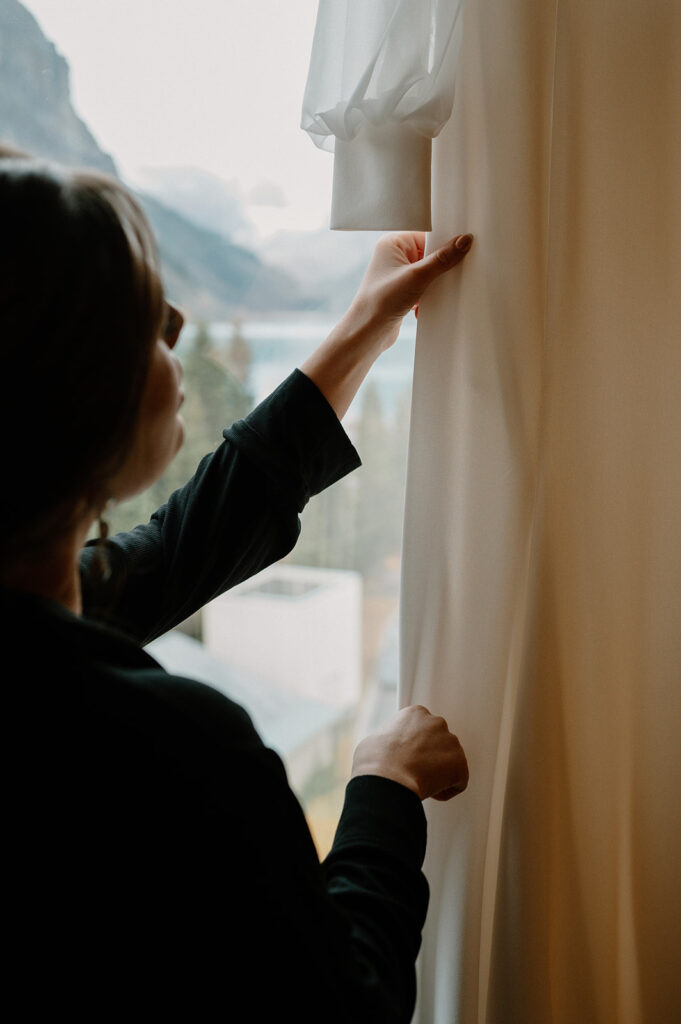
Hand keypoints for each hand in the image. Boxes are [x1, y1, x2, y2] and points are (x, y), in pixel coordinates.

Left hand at [300, 231, 472, 418]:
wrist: (367, 332)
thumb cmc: (382, 300)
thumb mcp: (418, 276)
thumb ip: (443, 258)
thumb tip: (464, 241)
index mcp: (393, 243)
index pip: (427, 235)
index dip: (444, 243)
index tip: (462, 249)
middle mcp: (393, 256)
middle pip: (429, 253)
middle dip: (440, 266)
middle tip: (452, 273)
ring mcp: (397, 274)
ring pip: (427, 272)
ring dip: (434, 283)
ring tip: (435, 292)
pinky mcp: (401, 291)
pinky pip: (423, 286)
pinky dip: (428, 295)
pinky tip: (424, 305)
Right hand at [351, 704, 468, 801]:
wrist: (387, 781)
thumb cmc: (375, 762)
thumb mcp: (375, 740)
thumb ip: (389, 739)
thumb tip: (388, 748)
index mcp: (415, 713)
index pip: (422, 729)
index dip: (414, 747)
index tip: (407, 758)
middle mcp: (436, 722)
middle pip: (438, 743)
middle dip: (429, 757)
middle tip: (414, 771)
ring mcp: (451, 742)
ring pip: (449, 762)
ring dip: (438, 773)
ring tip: (419, 782)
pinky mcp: (461, 764)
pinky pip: (458, 781)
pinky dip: (446, 790)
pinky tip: (429, 792)